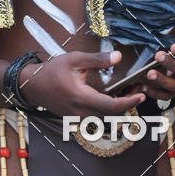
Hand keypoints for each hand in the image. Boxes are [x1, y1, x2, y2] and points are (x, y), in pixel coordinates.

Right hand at [18, 50, 145, 117]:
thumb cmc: (52, 71)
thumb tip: (119, 57)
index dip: (129, 102)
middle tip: (140, 91)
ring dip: (119, 107)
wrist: (33, 86)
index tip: (141, 95)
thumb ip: (97, 59)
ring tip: (130, 92)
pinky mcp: (77, 118)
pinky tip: (114, 96)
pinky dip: (109, 109)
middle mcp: (82, 112)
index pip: (112, 106)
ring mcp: (79, 118)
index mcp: (82, 98)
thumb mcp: (74, 59)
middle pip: (112, 114)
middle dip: (128, 104)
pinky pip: (97, 116)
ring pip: (105, 117)